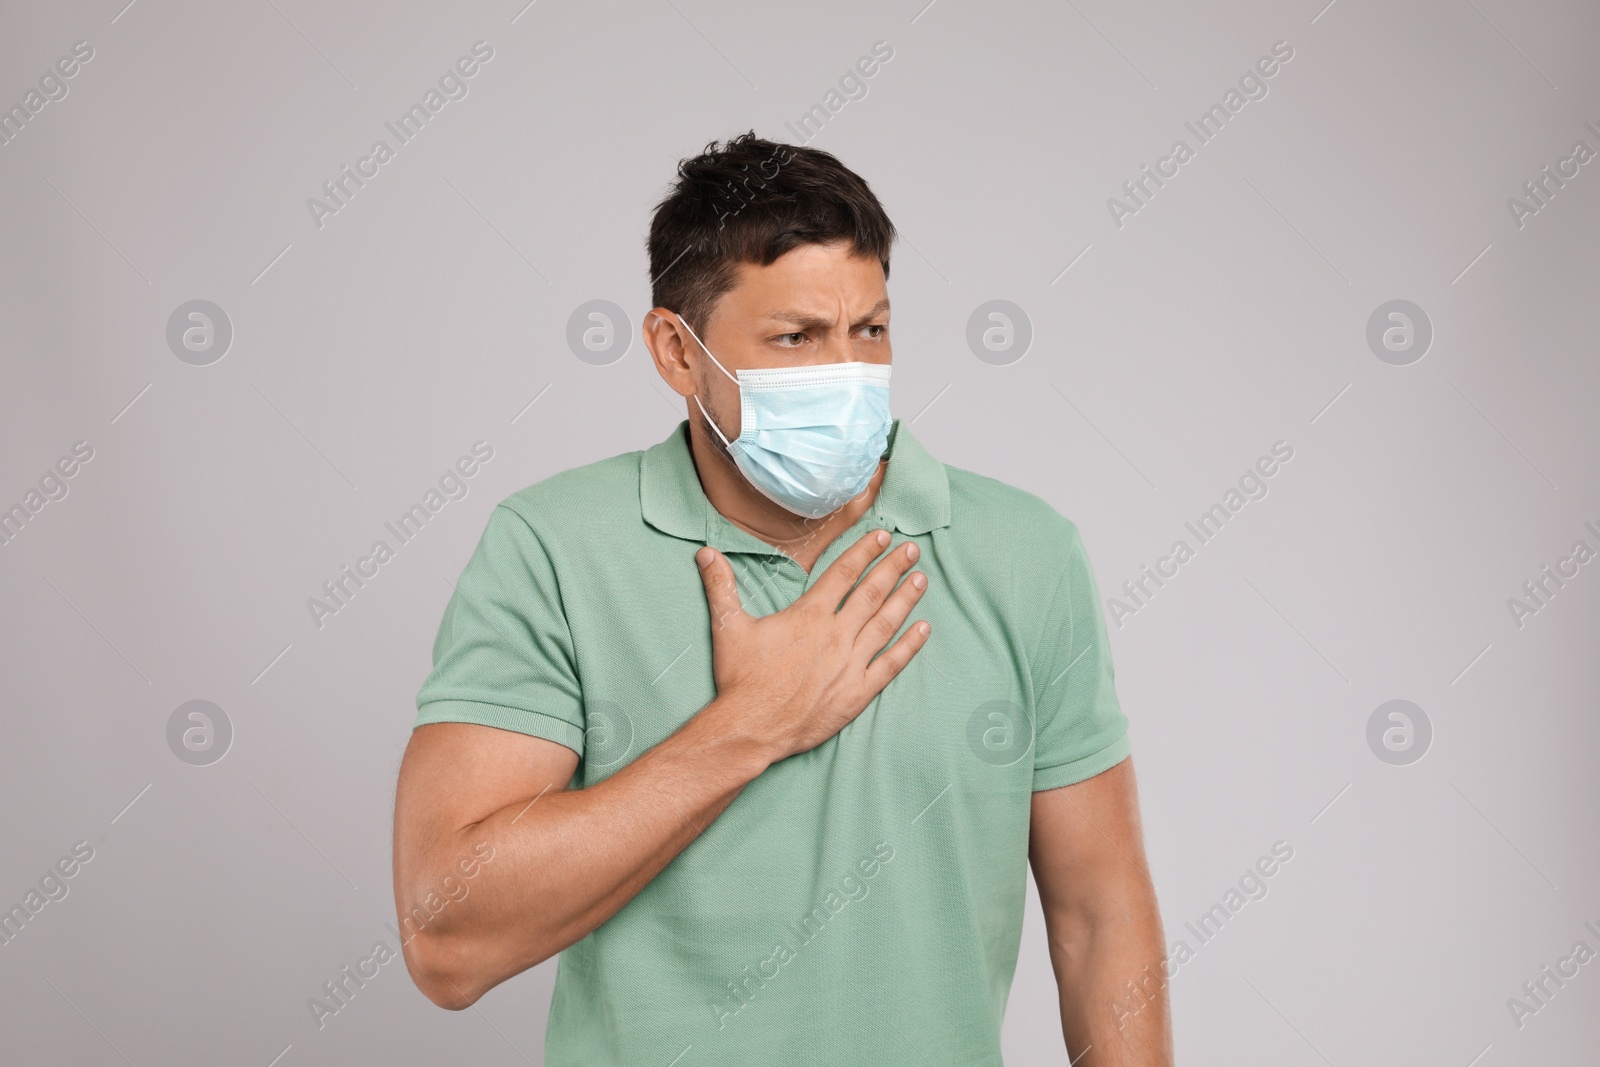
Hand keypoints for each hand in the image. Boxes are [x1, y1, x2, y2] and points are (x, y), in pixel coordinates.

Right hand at [695, 529, 929, 762]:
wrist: (752, 728)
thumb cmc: (741, 679)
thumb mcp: (728, 627)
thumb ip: (721, 587)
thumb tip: (705, 554)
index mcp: (809, 616)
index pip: (843, 574)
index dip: (865, 552)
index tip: (883, 537)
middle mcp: (836, 635)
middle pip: (872, 594)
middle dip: (893, 569)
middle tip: (912, 551)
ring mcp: (850, 664)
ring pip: (886, 624)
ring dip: (906, 599)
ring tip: (921, 579)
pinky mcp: (858, 692)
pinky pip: (890, 665)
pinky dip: (909, 646)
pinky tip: (924, 629)